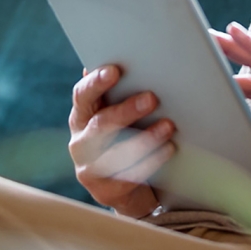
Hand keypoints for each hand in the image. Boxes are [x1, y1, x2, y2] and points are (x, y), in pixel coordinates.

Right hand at [68, 66, 175, 217]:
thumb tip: (143, 59)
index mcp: (82, 116)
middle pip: (99, 123)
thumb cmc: (129, 139)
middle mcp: (80, 141)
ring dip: (144, 138)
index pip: (82, 95)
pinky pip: (129, 175)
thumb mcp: (121, 117)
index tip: (115, 70)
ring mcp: (89, 168)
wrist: (128, 189)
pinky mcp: (104, 190)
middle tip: (153, 98)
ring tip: (169, 126)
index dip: (96, 82)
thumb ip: (123, 93)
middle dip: (126, 110)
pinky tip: (170, 149)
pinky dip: (152, 161)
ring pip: (115, 152)